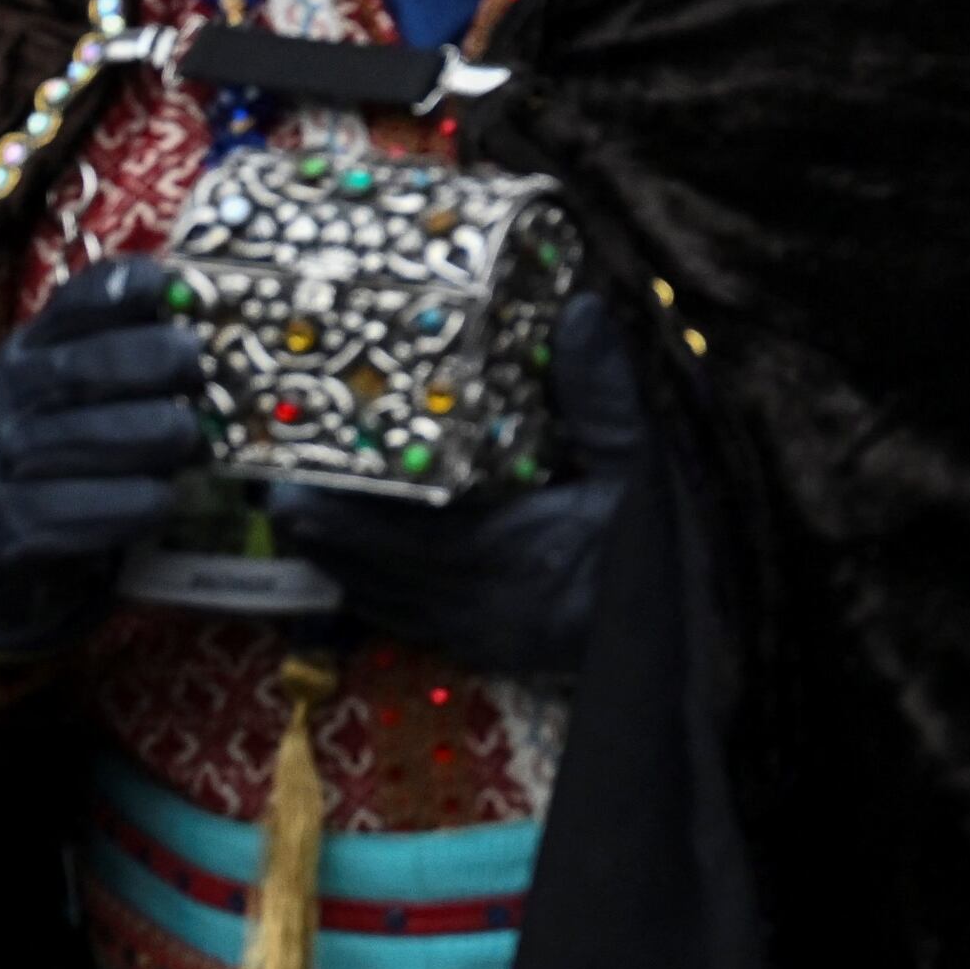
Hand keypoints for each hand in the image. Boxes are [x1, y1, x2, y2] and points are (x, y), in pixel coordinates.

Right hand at [0, 256, 208, 651]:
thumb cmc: (60, 437)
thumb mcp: (75, 378)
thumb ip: (128, 337)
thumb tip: (203, 300)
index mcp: (31, 347)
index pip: (83, 299)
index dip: (136, 287)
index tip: (177, 293)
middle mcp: (9, 395)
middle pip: (102, 362)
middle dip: (170, 363)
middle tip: (199, 378)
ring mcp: (6, 461)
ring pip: (122, 435)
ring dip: (173, 440)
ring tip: (183, 443)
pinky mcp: (17, 526)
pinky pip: (119, 505)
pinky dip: (154, 500)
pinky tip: (157, 495)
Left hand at [270, 288, 648, 675]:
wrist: (682, 657)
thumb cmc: (668, 561)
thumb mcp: (646, 470)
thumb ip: (605, 397)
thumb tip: (579, 311)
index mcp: (496, 551)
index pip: (373, 522)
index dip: (323, 487)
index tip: (294, 442)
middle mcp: (463, 601)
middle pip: (345, 557)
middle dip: (309, 506)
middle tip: (287, 454)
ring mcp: (463, 632)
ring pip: (358, 587)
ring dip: (329, 542)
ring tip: (307, 488)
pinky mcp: (473, 649)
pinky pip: (390, 612)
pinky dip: (364, 574)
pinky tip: (363, 545)